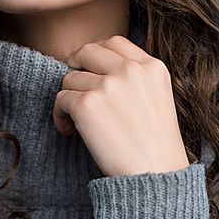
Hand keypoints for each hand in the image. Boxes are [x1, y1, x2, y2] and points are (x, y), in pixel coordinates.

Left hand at [53, 36, 189, 176]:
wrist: (155, 176)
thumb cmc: (155, 147)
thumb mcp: (158, 98)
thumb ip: (135, 78)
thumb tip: (95, 69)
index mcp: (152, 67)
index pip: (114, 42)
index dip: (95, 55)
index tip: (88, 70)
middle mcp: (130, 71)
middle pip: (87, 51)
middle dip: (75, 67)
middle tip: (74, 88)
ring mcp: (108, 85)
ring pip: (70, 78)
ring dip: (68, 99)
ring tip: (76, 122)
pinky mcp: (87, 104)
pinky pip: (60, 99)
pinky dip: (59, 115)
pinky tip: (69, 131)